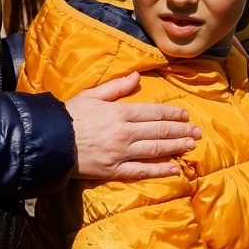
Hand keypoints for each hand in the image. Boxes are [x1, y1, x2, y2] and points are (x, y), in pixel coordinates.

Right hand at [67, 73, 201, 180]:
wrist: (51, 141)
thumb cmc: (70, 116)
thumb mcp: (92, 95)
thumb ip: (116, 87)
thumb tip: (137, 76)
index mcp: (121, 113)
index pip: (154, 113)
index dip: (172, 114)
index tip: (185, 115)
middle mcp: (125, 133)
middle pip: (159, 131)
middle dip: (181, 131)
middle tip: (197, 132)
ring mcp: (121, 153)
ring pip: (155, 150)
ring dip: (176, 147)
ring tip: (191, 145)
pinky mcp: (115, 170)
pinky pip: (142, 171)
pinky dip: (160, 170)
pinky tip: (174, 168)